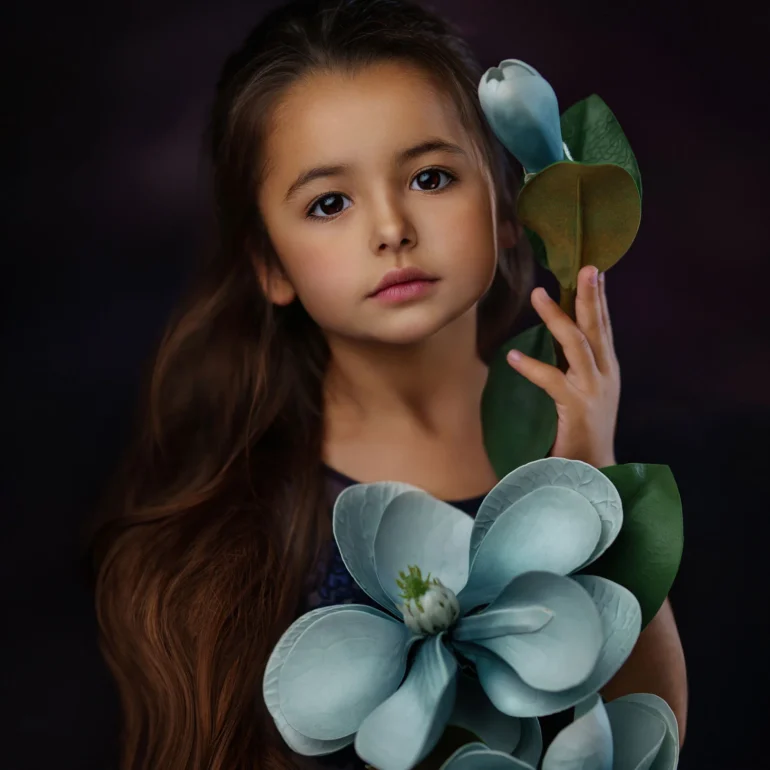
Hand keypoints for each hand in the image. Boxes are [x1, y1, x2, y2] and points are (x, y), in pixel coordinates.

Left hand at [506, 265, 619, 467]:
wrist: (595, 472)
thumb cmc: (585, 433)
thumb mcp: (587, 394)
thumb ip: (576, 369)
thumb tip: (557, 344)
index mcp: (608, 370)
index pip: (603, 328)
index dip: (599, 299)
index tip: (594, 271)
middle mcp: (605, 375)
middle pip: (596, 328)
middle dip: (590, 296)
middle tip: (585, 268)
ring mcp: (593, 391)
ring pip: (576, 345)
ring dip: (557, 318)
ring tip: (538, 294)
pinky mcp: (576, 408)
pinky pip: (552, 381)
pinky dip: (532, 367)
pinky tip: (513, 357)